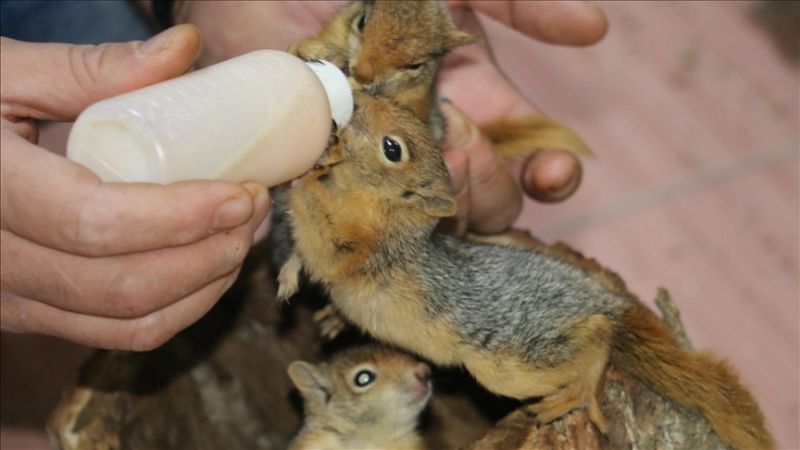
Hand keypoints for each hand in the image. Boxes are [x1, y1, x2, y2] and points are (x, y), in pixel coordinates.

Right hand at [0, 26, 269, 349]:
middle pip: (124, 288)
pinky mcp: (33, 313)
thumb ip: (93, 69)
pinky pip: (118, 334)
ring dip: (206, 286)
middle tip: (254, 210)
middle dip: (210, 255)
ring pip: (129, 323)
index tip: (241, 194)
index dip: (181, 217)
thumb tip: (185, 48)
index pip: (95, 224)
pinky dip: (179, 308)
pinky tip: (211, 267)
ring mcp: (11, 298)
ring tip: (244, 236)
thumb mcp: (9, 74)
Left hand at [174, 1, 606, 233]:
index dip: (553, 177)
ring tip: (421, 161)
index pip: (531, 164)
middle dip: (490, 189)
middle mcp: (436, 148)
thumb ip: (520, 2)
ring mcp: (385, 172)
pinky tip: (375, 202)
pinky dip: (378, 228)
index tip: (553, 170)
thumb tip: (597, 28)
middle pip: (491, 206)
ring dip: (446, 207)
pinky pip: (364, 233)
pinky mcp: (330, 189)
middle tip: (458, 146)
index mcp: (474, 105)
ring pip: (438, 227)